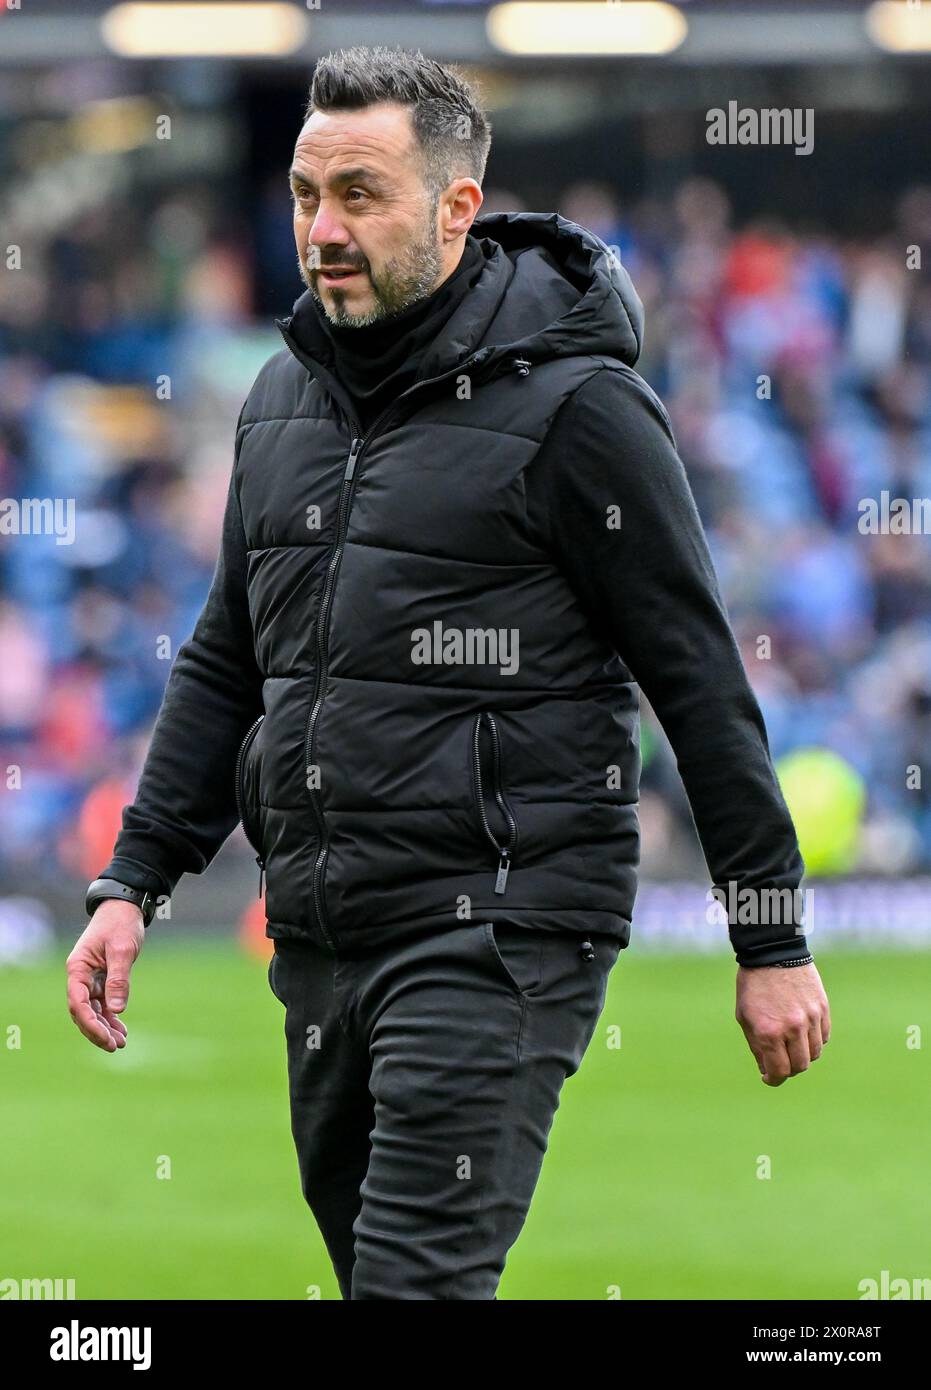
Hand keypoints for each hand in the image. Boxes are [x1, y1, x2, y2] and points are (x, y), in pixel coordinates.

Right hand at [66, 900, 145, 1051]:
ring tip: (120, 1043)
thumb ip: (118, 979)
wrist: (125, 908)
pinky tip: (121, 1030)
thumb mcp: (122, 950)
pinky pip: (102, 1004)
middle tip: (115, 1046)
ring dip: (104, 1028)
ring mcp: (89, 979)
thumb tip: (117, 1010)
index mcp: (78, 968)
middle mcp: (80, 976)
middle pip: (82, 1011)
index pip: (77, 1002)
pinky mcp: (101, 979)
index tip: (105, 1037)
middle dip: (97, 1031)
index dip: (89, 1023)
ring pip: (92, 1011)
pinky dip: (110, 1017)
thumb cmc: (121, 924)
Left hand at [735, 962, 829, 1085]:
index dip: (773, 1080)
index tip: (769, 1077)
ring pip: (814, 1053)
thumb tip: (768, 1070)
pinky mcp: (823, 1008)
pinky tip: (802, 1032)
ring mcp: (811, 1018)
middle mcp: (793, 1028)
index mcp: (769, 1032)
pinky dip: (814, 1040)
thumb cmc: (753, 986)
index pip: (779, 1071)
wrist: (772, 952)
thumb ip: (757, 1046)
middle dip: (789, 1069)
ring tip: (790, 1045)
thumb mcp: (745, 1017)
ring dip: (803, 1055)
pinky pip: (823, 1036)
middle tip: (780, 1062)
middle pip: (800, 1066)